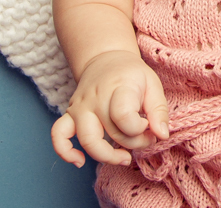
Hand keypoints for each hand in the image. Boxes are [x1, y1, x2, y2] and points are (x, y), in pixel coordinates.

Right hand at [51, 50, 169, 167]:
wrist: (105, 59)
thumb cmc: (131, 75)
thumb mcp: (152, 85)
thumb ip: (159, 111)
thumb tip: (162, 135)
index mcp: (118, 88)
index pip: (124, 117)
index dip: (140, 129)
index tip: (148, 124)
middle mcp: (95, 98)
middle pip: (112, 134)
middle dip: (134, 144)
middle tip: (145, 138)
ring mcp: (80, 107)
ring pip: (87, 140)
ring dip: (107, 156)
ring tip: (124, 158)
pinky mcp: (70, 115)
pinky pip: (58, 135)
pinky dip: (65, 152)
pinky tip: (79, 161)